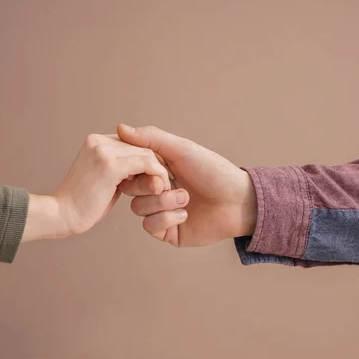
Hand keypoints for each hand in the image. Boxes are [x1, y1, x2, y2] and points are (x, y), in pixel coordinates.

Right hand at [22, 133, 169, 241]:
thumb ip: (120, 170)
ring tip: (161, 191)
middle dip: (156, 165)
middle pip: (142, 147)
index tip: (157, 179)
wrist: (60, 216)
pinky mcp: (110, 165)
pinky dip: (157, 176)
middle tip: (163, 186)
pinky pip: (147, 163)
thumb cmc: (82, 206)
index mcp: (96, 141)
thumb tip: (140, 169)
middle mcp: (98, 140)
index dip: (148, 160)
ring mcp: (103, 150)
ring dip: (158, 172)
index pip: (133, 144)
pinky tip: (160, 191)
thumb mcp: (104, 181)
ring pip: (146, 153)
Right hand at [117, 124, 257, 246]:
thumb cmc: (213, 171)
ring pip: (138, 209)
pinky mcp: (167, 231)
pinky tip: (185, 215)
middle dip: (150, 187)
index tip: (153, 167)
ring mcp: (160, 210)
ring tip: (186, 199)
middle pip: (129, 189)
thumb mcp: (181, 149)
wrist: (237, 202)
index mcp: (157, 169)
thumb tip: (120, 127)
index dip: (136, 169)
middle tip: (169, 183)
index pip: (130, 168)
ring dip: (163, 203)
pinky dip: (167, 219)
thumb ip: (151, 138)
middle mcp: (156, 189)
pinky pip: (150, 226)